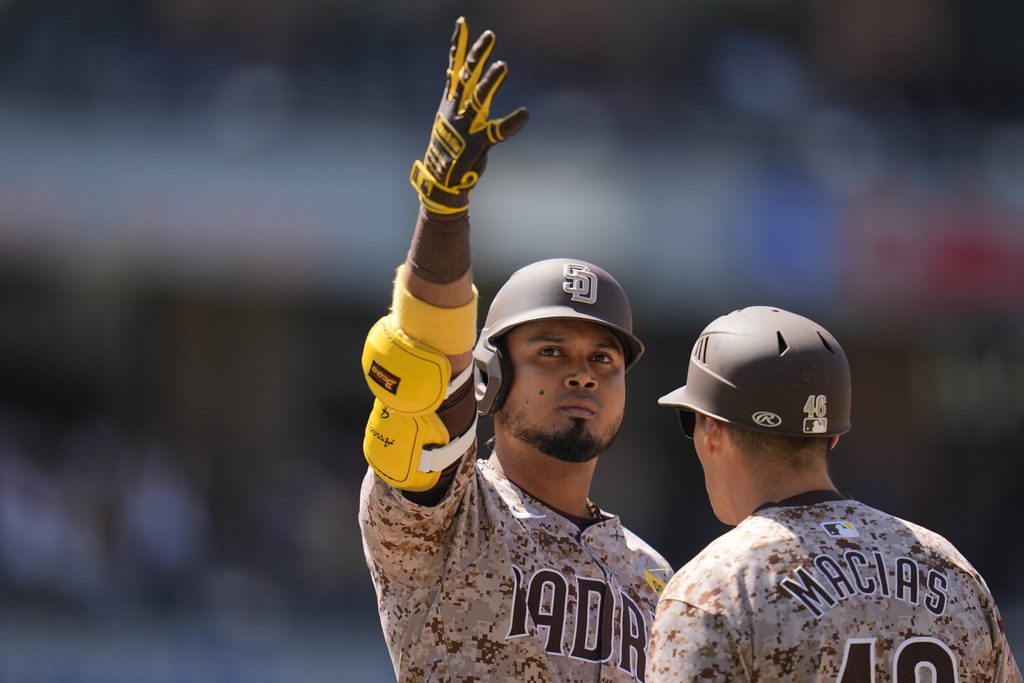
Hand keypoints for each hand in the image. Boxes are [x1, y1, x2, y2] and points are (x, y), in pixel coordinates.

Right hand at [410, 17, 528, 213]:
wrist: (442, 183)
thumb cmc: (450, 150)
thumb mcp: (453, 119)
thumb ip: (464, 97)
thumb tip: (466, 76)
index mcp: (450, 103)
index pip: (454, 67)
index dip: (459, 45)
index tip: (463, 22)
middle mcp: (456, 111)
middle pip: (466, 77)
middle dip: (477, 55)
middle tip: (490, 35)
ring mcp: (465, 127)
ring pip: (478, 99)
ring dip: (490, 83)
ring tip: (503, 65)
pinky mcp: (477, 144)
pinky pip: (496, 132)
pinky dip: (511, 123)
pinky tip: (524, 114)